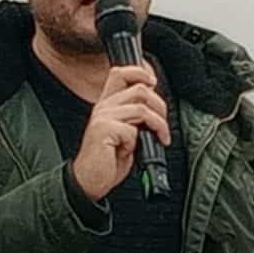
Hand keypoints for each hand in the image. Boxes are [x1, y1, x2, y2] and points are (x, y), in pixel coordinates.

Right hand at [70, 64, 169, 201]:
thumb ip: (136, 116)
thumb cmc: (109, 159)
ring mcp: (103, 117)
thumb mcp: (126, 133)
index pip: (121, 73)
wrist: (90, 180)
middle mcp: (103, 106)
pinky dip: (137, 142)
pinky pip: (132, 130)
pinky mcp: (103, 130)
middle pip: (140, 89)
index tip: (153, 83)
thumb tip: (157, 108)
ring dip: (158, 125)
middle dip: (160, 107)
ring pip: (141, 108)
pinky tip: (130, 151)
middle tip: (163, 127)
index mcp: (108, 104)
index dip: (140, 73)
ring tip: (159, 138)